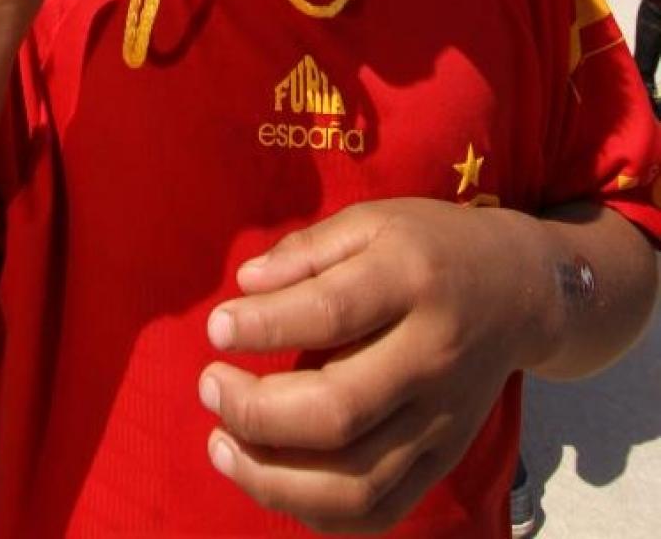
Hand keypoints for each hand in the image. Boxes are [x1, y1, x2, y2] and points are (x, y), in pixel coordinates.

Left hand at [199, 200, 548, 532]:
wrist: (521, 290)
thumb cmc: (430, 246)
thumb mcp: (374, 221)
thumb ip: (308, 250)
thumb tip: (245, 286)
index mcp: (412, 280)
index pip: (331, 313)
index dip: (264, 327)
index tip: (216, 328)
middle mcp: (432, 356)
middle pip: (339, 411)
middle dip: (256, 411)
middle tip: (210, 386)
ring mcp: (442, 418)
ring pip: (356, 481)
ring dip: (274, 477)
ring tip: (222, 444)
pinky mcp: (445, 457)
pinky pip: (381, 511)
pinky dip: (319, 515)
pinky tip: (273, 481)